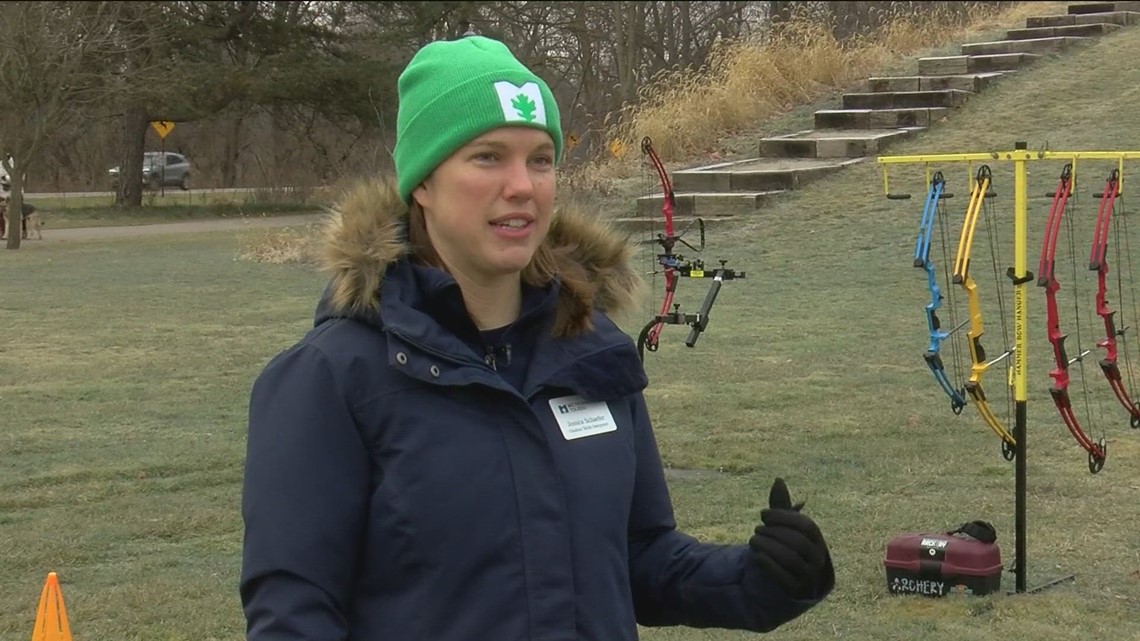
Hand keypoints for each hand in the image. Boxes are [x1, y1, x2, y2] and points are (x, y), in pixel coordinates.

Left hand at [747, 478, 833, 599]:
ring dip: (768, 547)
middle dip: (774, 532)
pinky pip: (783, 578)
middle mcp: (818, 559)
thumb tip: (778, 479)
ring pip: (791, 559)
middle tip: (757, 528)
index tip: (764, 514)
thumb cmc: (787, 548)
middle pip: (798, 542)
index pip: (807, 526)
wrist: (789, 581)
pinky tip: (756, 556)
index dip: (784, 517)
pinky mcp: (796, 591)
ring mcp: (808, 576)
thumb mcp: (785, 528)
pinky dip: (768, 564)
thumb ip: (781, 507)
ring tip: (753, 540)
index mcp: (818, 541)